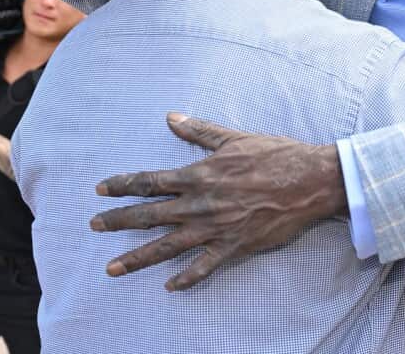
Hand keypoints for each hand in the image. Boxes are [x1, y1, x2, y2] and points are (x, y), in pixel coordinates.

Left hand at [90, 113, 347, 290]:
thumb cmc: (275, 155)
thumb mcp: (234, 138)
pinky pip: (205, 265)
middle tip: (94, 225)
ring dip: (138, 257)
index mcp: (199, 175)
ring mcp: (216, 227)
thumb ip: (200, 131)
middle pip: (150, 215)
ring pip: (168, 246)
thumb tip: (171, 117)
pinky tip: (170, 286)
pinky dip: (187, 278)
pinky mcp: (235, 245)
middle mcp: (201, 203)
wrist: (310, 180)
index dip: (123, 184)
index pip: (150, 181)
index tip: (101, 188)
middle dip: (118, 220)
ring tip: (113, 267)